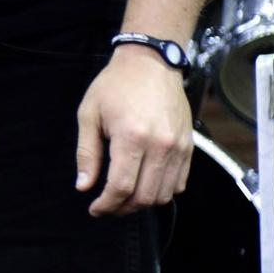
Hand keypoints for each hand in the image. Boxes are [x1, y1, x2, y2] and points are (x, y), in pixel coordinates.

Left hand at [75, 46, 194, 216]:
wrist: (151, 63)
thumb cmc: (115, 85)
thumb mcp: (89, 114)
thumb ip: (87, 153)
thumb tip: (84, 186)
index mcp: (132, 137)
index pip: (121, 187)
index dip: (106, 204)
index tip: (95, 209)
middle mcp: (160, 146)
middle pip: (144, 197)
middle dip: (122, 208)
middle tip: (107, 206)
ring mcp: (178, 148)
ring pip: (164, 194)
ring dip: (142, 203)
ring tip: (124, 198)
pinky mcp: (189, 147)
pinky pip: (179, 183)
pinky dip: (162, 191)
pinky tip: (145, 184)